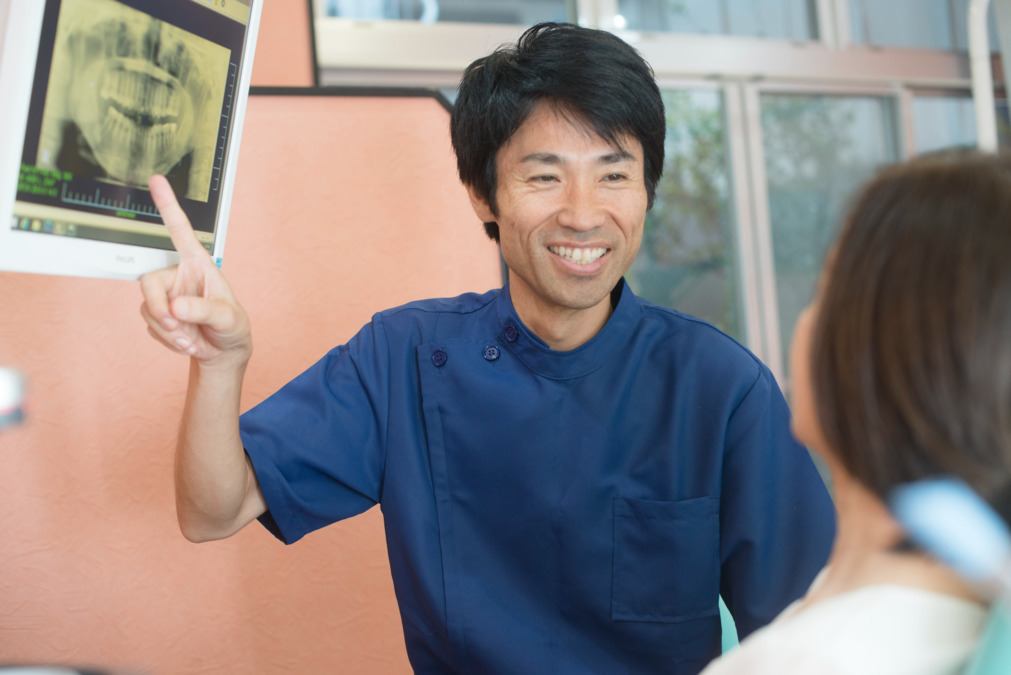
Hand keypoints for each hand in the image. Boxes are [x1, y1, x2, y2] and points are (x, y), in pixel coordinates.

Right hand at [140, 175, 250, 365]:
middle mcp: (178, 276)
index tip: (157, 180)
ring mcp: (166, 296)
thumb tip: (176, 307)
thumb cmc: (231, 325)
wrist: (223, 351)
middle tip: (173, 324)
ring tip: (190, 337)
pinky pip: (151, 324)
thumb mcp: (227, 316)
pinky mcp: (158, 314)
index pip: (180, 230)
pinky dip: (167, 338)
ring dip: (167, 329)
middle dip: (157, 307)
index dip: (168, 205)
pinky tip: (186, 340)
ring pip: (148, 308)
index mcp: (198, 264)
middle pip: (148, 282)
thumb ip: (204, 310)